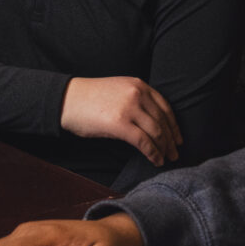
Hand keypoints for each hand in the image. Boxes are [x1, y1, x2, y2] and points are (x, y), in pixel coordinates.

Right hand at [60, 76, 182, 165]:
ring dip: (164, 148)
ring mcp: (129, 108)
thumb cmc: (89, 99)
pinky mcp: (120, 124)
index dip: (174, 125)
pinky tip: (156, 160)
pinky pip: (144, 142)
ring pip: (156, 132)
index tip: (178, 138)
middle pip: (163, 121)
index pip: (165, 107)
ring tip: (167, 159)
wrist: (67, 100)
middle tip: (175, 153)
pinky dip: (153, 153)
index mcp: (139, 84)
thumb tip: (152, 121)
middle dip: (171, 140)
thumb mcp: (118, 90)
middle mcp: (137, 94)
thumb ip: (136, 99)